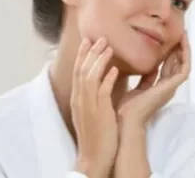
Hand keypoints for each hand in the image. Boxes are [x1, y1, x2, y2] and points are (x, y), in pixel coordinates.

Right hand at [71, 37, 119, 177]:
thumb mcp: (95, 111)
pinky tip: (116, 70)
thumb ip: (99, 94)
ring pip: (89, 77)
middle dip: (90, 52)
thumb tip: (111, 76)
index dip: (83, 55)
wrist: (94, 157)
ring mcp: (88, 106)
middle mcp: (80, 100)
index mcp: (78, 99)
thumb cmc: (98, 135)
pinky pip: (102, 92)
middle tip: (99, 37)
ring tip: (108, 47)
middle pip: (81, 70)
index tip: (89, 41)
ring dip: (99, 60)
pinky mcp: (99, 113)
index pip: (78, 72)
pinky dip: (108, 79)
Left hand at [117, 33, 190, 127]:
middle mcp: (168, 87)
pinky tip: (181, 44)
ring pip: (184, 64)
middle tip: (179, 32)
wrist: (125, 120)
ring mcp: (171, 87)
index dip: (170, 53)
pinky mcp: (172, 87)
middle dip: (179, 48)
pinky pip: (184, 69)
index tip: (168, 40)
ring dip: (185, 49)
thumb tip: (149, 66)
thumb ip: (145, 78)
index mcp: (160, 88)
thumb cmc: (126, 109)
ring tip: (183, 34)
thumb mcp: (136, 88)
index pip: (169, 67)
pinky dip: (185, 56)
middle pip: (178, 64)